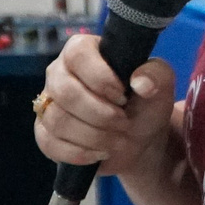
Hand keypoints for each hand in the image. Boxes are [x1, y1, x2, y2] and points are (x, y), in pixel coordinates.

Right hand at [33, 31, 178, 181]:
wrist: (139, 139)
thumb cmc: (145, 103)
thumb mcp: (160, 85)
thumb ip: (155, 75)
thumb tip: (140, 82)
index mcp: (83, 51)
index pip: (78, 54)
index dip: (100, 78)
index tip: (123, 95)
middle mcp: (59, 73)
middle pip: (65, 91)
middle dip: (100, 114)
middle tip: (123, 122)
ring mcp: (48, 103)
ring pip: (58, 120)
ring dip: (94, 136)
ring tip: (117, 140)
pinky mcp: (44, 132)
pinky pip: (49, 143)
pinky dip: (79, 153)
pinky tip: (99, 152)